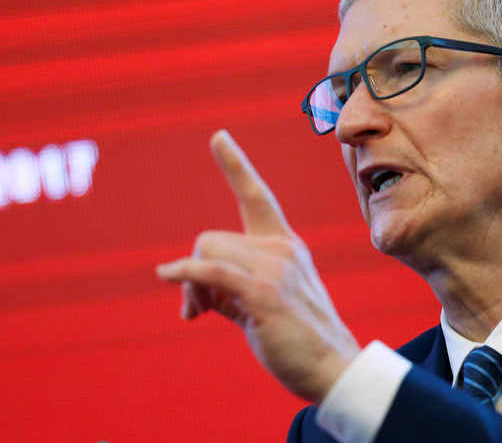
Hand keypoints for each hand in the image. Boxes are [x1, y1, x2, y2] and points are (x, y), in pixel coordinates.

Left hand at [156, 130, 359, 402]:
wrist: (330, 366)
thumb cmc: (295, 336)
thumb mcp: (262, 300)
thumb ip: (228, 286)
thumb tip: (187, 294)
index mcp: (285, 244)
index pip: (257, 196)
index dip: (236, 166)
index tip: (217, 137)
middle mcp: (282, 247)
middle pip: (210, 237)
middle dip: (193, 269)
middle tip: (197, 307)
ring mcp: (275, 267)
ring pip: (206, 251)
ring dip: (190, 284)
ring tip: (201, 313)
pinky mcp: (263, 291)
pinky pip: (208, 270)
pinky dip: (183, 273)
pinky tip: (168, 277)